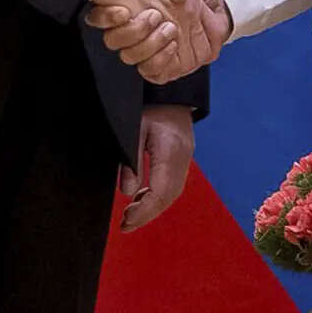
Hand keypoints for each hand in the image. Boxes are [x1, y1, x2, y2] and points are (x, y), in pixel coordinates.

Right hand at [86, 0, 231, 83]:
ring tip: (170, 29)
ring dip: (148, 45)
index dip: (104, 18)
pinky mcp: (163, 65)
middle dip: (134, 31)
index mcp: (127, 6)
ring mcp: (146, 48)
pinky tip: (172, 46)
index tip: (123, 10)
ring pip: (130, 57)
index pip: (98, 18)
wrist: (212, 5)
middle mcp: (131, 29)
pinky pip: (152, 73)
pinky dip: (160, 61)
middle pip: (113, 41)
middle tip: (156, 16)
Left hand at [119, 105, 193, 231]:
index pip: (160, 191)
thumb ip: (129, 160)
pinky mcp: (184, 155)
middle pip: (169, 196)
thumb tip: (126, 192)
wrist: (168, 88)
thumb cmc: (147, 103)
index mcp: (171, 149)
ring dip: (153, 207)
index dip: (143, 211)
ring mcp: (187, 155)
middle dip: (147, 214)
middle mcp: (183, 156)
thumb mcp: (132, 128)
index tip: (125, 222)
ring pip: (173, 192)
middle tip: (125, 225)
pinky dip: (159, 196)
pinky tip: (142, 197)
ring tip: (131, 215)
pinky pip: (174, 183)